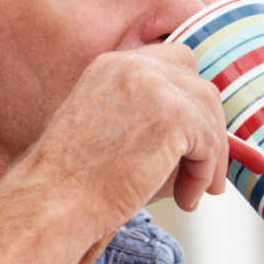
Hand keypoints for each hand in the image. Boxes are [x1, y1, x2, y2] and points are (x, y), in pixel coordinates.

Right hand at [24, 43, 228, 231]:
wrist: (54, 200)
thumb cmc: (76, 181)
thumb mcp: (113, 132)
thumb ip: (153, 120)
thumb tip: (209, 137)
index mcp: (112, 64)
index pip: (175, 63)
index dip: (191, 99)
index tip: (196, 135)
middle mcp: (134, 64)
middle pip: (199, 86)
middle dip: (210, 129)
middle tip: (207, 171)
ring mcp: (156, 85)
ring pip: (209, 115)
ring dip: (209, 158)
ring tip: (192, 192)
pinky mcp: (174, 115)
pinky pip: (209, 144)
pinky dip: (204, 174)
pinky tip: (186, 198)